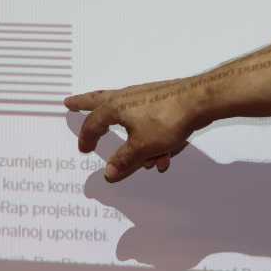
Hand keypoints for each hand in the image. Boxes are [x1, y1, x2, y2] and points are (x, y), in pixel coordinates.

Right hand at [64, 76, 211, 182]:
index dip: (87, 137)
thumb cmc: (166, 120)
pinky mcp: (161, 101)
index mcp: (115, 107)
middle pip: (99, 100)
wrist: (200, 100)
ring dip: (135, 140)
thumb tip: (108, 173)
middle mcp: (127, 97)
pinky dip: (154, 139)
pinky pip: (151, 124)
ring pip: (130, 119)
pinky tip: (166, 155)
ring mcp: (144, 97)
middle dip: (84, 103)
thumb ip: (124, 160)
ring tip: (146, 159)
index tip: (84, 148)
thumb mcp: (142, 146)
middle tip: (70, 102)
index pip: (94, 123)